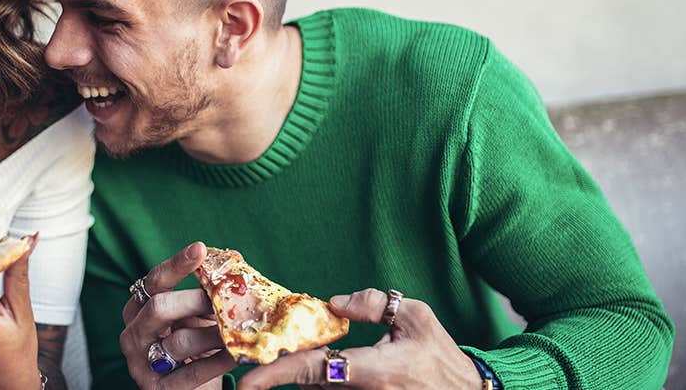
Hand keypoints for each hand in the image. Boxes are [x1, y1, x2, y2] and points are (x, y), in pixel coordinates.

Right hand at [120, 242, 235, 389]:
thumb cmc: (194, 347)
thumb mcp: (194, 318)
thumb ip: (202, 296)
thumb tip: (230, 269)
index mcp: (138, 309)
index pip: (153, 281)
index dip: (176, 264)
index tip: (200, 249)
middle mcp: (133, 333)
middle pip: (158, 308)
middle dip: (194, 300)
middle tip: (223, 298)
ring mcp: (140, 363)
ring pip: (177, 342)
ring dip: (212, 334)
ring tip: (237, 329)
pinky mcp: (156, 389)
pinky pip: (189, 374)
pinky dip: (215, 362)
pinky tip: (234, 355)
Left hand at [238, 289, 479, 389]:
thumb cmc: (440, 357)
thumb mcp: (414, 317)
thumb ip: (373, 304)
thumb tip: (336, 303)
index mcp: (372, 371)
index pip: (312, 371)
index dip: (274, 376)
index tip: (245, 382)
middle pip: (308, 383)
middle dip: (282, 371)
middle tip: (255, 357)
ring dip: (304, 376)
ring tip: (285, 358)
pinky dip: (320, 382)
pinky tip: (318, 365)